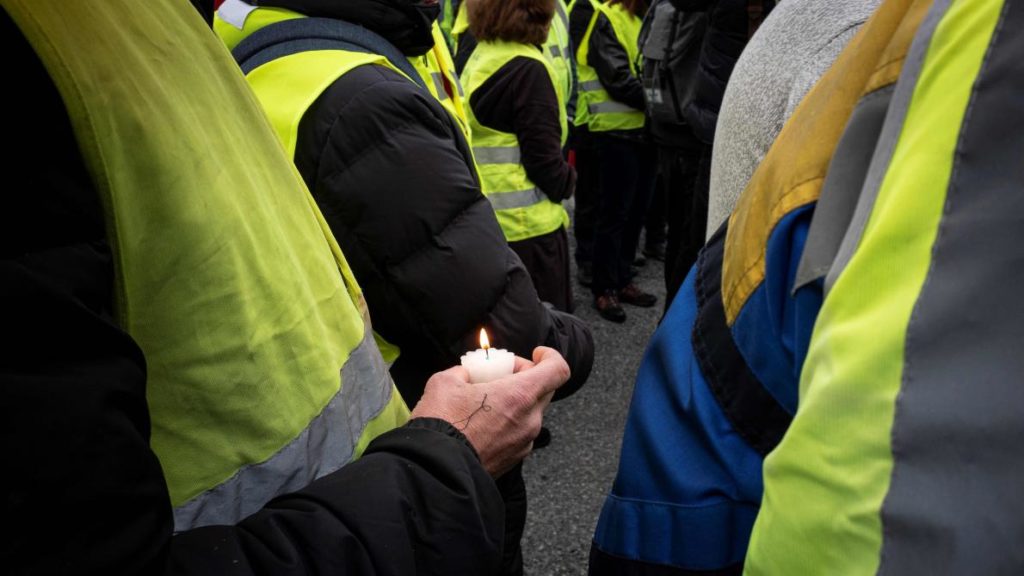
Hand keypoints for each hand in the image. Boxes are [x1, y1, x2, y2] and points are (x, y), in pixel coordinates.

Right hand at [410, 347, 569, 476]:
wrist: (436, 471)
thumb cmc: (442, 424)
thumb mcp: (445, 381)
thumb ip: (464, 372)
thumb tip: (466, 374)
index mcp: (520, 395)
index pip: (558, 370)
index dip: (550, 356)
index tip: (536, 354)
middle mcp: (530, 420)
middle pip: (545, 390)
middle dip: (527, 377)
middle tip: (501, 376)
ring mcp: (525, 442)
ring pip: (532, 413)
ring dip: (516, 402)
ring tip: (485, 402)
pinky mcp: (515, 459)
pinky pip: (520, 433)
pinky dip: (509, 422)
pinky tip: (482, 424)